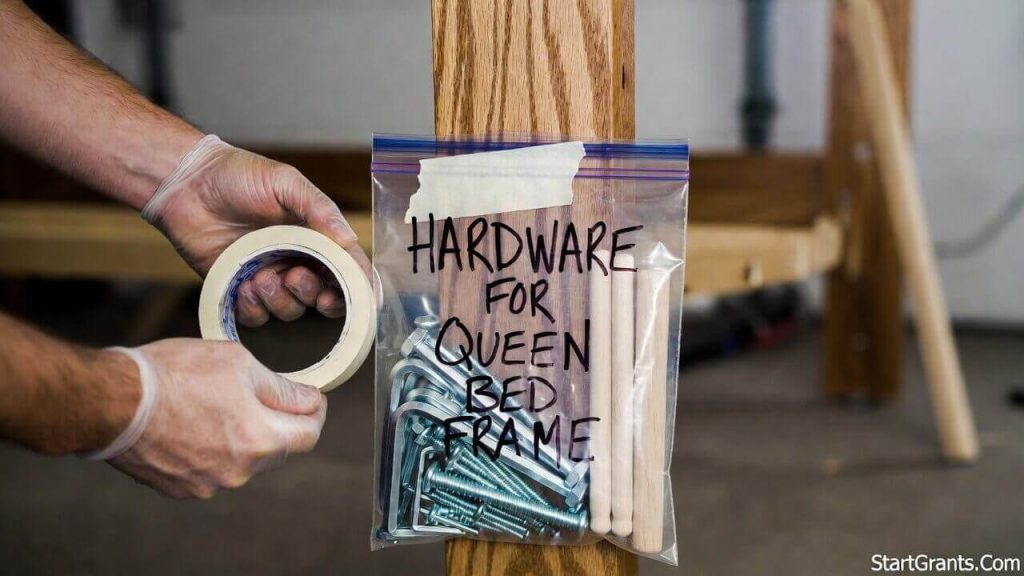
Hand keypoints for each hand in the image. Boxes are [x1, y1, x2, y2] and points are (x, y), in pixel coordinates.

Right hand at [104, 339, 326, 498]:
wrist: (111, 403)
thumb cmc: (173, 376)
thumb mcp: (238, 363)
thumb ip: (281, 388)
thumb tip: (310, 400)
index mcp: (260, 439)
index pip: (309, 435)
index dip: (314, 411)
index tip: (308, 396)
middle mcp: (239, 471)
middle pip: (278, 448)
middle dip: (276, 421)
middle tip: (260, 392)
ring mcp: (208, 484)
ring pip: (244, 459)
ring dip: (241, 435)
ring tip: (215, 404)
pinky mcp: (181, 488)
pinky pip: (212, 468)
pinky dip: (211, 448)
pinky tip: (192, 423)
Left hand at [142, 135, 369, 325]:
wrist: (186, 183)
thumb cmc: (237, 175)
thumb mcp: (286, 183)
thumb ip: (320, 211)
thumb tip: (350, 241)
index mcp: (314, 236)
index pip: (345, 269)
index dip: (352, 287)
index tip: (345, 293)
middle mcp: (295, 260)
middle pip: (320, 296)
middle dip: (312, 294)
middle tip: (293, 276)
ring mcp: (267, 276)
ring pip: (289, 310)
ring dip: (279, 299)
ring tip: (259, 276)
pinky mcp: (238, 288)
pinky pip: (256, 316)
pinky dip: (253, 307)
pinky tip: (242, 285)